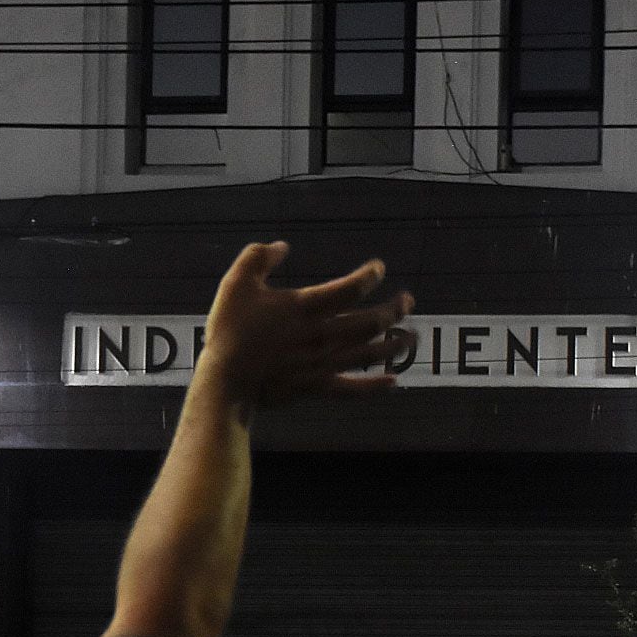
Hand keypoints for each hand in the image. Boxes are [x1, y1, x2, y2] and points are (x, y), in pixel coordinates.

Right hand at [198, 242, 413, 405]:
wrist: (225, 381)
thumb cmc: (229, 330)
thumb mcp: (236, 283)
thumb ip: (259, 257)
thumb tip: (282, 247)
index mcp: (305, 307)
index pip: (349, 289)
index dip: (369, 277)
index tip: (379, 269)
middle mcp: (322, 335)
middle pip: (369, 322)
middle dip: (393, 310)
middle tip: (407, 301)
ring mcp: (322, 364)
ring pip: (368, 353)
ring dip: (393, 344)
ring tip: (411, 337)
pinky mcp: (316, 387)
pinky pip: (353, 389)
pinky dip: (375, 387)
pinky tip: (394, 382)